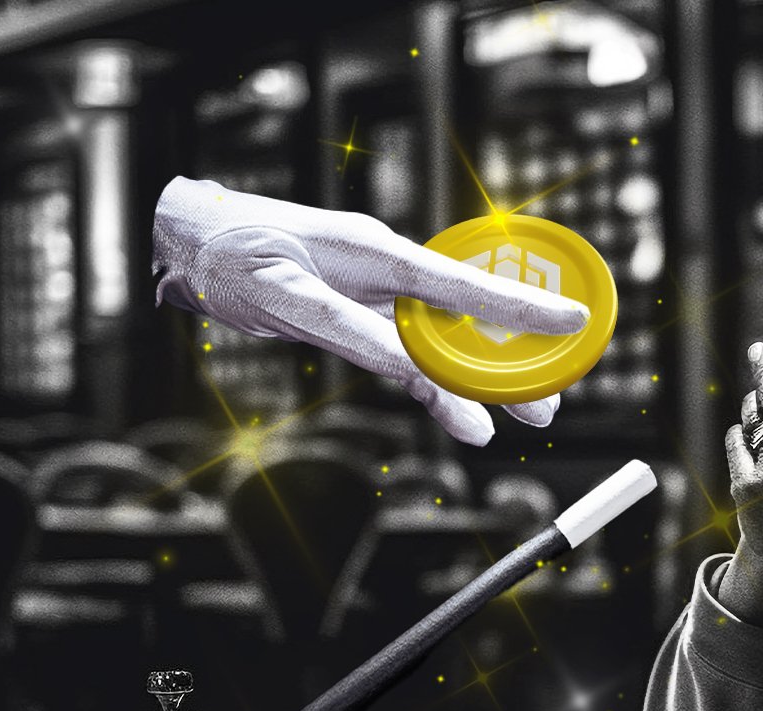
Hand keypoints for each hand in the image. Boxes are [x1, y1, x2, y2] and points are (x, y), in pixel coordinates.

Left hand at [152, 177, 590, 445]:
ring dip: (482, 382)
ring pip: (446, 344)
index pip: (464, 286)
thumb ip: (348, 329)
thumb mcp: (284, 296)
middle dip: (512, 362)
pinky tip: (463, 417)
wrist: (191, 241)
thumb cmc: (232, 255)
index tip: (570, 325)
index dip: (520, 310)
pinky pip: (413, 358)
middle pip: (468, 321)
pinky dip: (439, 388)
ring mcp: (378, 295)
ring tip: (522, 418)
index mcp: (378, 253)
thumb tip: (405, 365)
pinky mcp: (362, 318)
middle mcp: (388, 272)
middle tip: (549, 404)